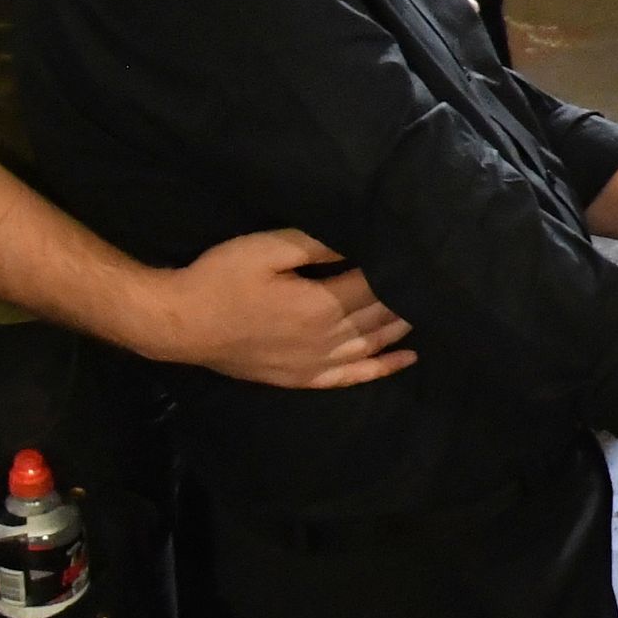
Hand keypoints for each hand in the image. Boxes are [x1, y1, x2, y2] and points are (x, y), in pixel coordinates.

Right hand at [140, 230, 416, 388]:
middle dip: (411, 298)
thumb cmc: (219, 278)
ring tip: (433, 309)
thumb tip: (362, 240)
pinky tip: (406, 358)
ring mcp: (314, 363)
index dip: (402, 269)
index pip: (377, 285)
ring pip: (373, 345)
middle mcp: (326, 339)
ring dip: (404, 328)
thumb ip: (318, 245)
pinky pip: (352, 375)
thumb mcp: (267, 249)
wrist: (177, 324)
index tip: (428, 255)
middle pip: (381, 317)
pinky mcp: (300, 377)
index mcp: (321, 305)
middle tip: (440, 281)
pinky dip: (382, 368)